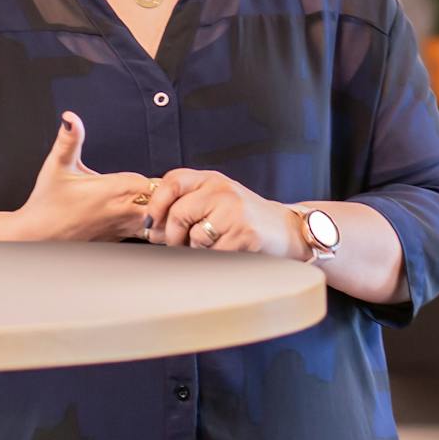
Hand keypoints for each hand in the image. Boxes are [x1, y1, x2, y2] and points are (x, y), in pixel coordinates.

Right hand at [13, 112, 158, 241]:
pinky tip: (148, 220)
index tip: (162, 176)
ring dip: (162, 213)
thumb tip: (70, 118)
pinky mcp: (117, 240)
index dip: (162, 180)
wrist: (35, 237)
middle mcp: (122, 210)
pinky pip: (145, 236)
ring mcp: (121, 228)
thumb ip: (69, 140)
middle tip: (170, 190)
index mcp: (114, 189)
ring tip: (162, 205)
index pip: (156, 183)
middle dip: (167, 197)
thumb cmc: (46, 202)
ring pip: (157, 224)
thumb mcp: (58, 166)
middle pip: (163, 204)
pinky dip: (152, 228)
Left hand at [144, 168, 300, 257]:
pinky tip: (227, 252)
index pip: (172, 181)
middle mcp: (223, 191)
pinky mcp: (245, 234)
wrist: (286, 229)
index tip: (152, 223)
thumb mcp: (218, 199)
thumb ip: (188, 202)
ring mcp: (235, 212)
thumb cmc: (245, 218)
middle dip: (173, 237)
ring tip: (212, 247)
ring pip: (194, 238)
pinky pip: (213, 254)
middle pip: (178, 213)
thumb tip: (152, 226)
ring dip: (196, 251)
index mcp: (212, 180)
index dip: (156, 205)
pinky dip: (214, 259)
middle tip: (179, 245)